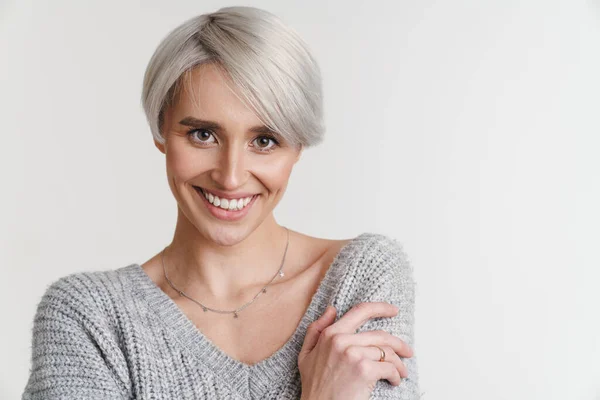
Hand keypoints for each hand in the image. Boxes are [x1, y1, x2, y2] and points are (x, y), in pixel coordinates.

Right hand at [298, 302, 413, 399]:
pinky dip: (396, 375)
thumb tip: (331, 309)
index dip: (380, 308)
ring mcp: (354, 354)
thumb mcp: (306, 354)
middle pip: (380, 335)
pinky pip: (389, 367)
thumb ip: (316, 329)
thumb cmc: (314, 385)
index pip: (360, 311)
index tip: (393, 310)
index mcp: (330, 334)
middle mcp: (342, 340)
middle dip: (398, 344)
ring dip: (398, 364)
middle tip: (407, 351)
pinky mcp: (364, 370)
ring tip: (401, 372)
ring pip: (387, 352)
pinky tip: (394, 381)